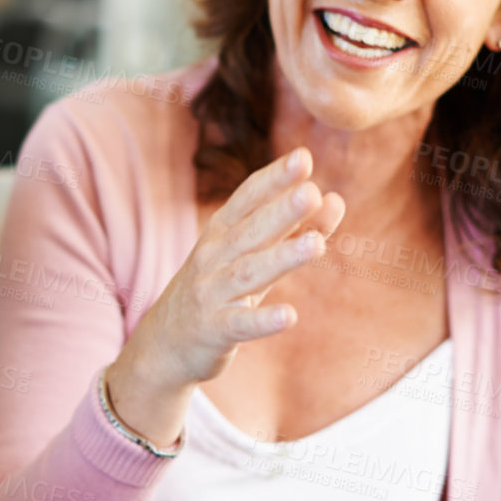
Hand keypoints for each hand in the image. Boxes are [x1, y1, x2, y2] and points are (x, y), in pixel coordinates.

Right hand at [105, 147, 344, 446]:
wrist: (164, 342)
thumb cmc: (218, 288)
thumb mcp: (252, 255)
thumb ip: (296, 228)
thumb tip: (336, 198)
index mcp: (221, 232)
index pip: (248, 198)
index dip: (274, 179)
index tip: (303, 158)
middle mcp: (213, 257)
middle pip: (250, 231)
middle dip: (280, 212)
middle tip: (310, 192)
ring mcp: (211, 293)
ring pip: (248, 273)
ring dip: (281, 258)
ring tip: (315, 245)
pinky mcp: (214, 329)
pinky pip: (241, 324)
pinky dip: (264, 320)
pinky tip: (289, 315)